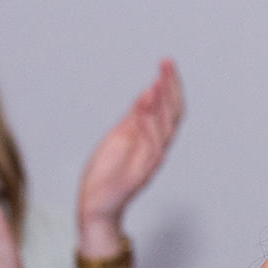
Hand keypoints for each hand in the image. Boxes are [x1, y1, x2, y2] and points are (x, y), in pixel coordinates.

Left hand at [77, 60, 183, 246]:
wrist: (95, 204)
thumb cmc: (106, 172)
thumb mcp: (120, 134)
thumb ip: (135, 116)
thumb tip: (149, 91)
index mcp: (152, 138)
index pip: (169, 107)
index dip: (170, 85)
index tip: (166, 63)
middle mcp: (156, 148)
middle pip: (173, 115)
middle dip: (171, 88)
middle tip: (167, 65)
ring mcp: (150, 160)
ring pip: (165, 129)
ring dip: (162, 104)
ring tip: (158, 81)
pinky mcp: (140, 173)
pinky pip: (151, 147)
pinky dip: (150, 126)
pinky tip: (147, 108)